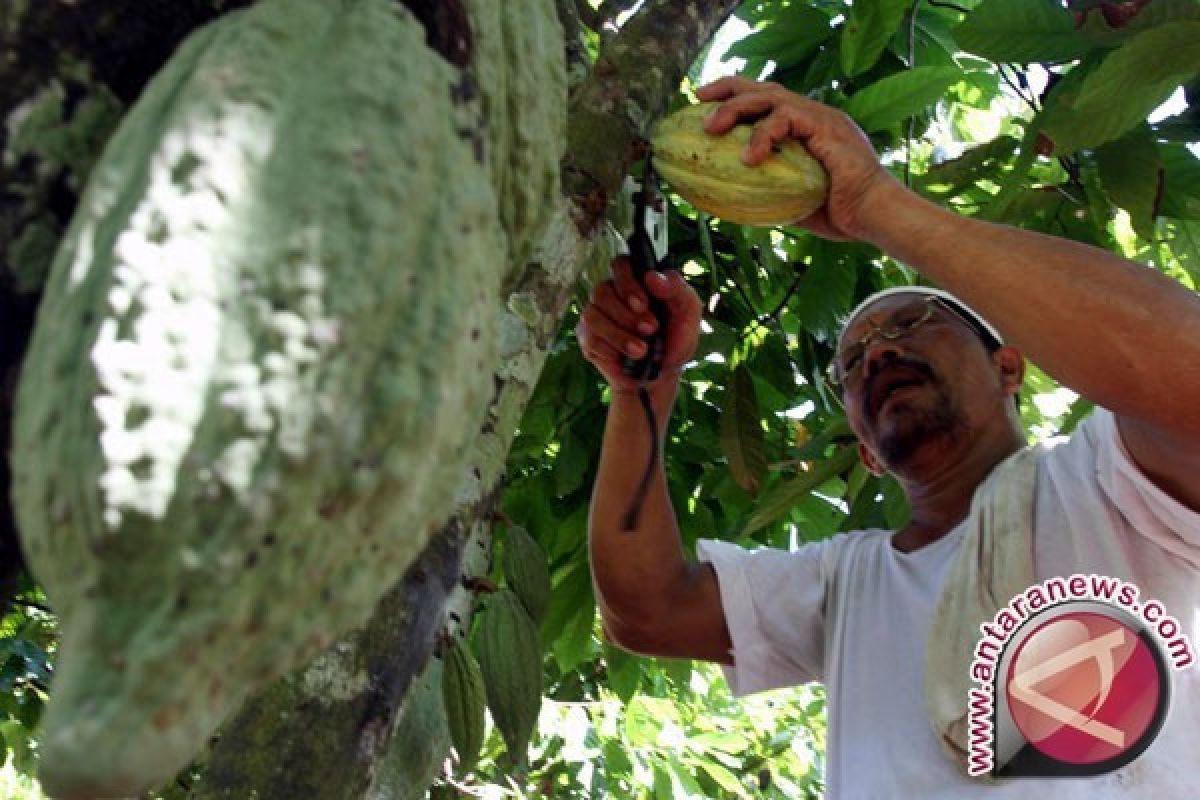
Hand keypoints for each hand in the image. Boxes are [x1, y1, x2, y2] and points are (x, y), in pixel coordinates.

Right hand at [576, 257, 701, 392]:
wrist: (661, 377)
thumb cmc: (674, 341)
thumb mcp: (688, 315)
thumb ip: (678, 289)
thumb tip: (652, 276)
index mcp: (636, 282)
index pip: (620, 264)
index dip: (627, 282)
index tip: (642, 304)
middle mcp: (612, 294)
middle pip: (602, 290)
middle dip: (627, 315)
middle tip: (650, 331)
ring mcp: (596, 315)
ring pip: (593, 315)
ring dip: (619, 335)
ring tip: (641, 351)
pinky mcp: (587, 338)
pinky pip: (589, 337)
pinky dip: (610, 349)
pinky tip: (624, 357)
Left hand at [696, 76, 900, 241]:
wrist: (873, 214)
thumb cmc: (839, 212)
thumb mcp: (792, 201)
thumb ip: (767, 192)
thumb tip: (730, 202)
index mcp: (803, 128)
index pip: (765, 102)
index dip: (734, 99)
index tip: (704, 106)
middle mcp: (811, 115)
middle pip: (763, 88)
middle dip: (727, 89)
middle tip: (699, 100)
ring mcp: (820, 117)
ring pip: (770, 96)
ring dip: (736, 109)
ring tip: (712, 129)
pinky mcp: (826, 125)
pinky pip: (785, 119)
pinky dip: (762, 135)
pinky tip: (749, 157)